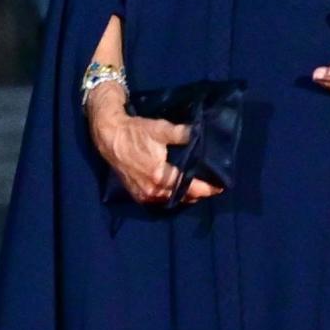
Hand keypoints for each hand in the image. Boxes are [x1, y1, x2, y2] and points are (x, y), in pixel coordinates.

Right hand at [85, 85, 223, 204]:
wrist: (110, 137)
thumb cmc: (135, 132)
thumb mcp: (160, 129)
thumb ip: (182, 133)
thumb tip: (201, 133)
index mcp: (160, 176)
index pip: (190, 188)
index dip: (206, 188)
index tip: (220, 186)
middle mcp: (153, 190)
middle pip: (182, 197)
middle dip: (198, 193)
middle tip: (210, 186)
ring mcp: (144, 195)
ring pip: (171, 200)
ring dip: (184, 195)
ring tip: (197, 187)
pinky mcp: (138, 195)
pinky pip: (159, 200)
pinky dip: (170, 196)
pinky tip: (178, 188)